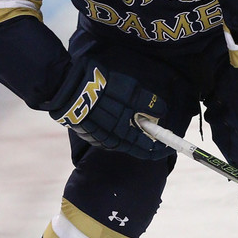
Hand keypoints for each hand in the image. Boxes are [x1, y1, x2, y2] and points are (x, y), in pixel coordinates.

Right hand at [46, 58, 171, 159]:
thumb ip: (148, 103)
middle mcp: (110, 142)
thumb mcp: (130, 92)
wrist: (65, 87)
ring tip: (141, 121)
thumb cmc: (101, 89)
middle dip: (148, 139)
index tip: (172, 145)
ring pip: (122, 140)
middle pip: (135, 146)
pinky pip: (109, 134)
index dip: (162, 148)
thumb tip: (162, 112)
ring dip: (133, 133)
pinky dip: (120, 129)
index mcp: (122, 136)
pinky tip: (121, 118)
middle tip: (159, 129)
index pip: (147, 150)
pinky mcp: (87, 132)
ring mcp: (97, 138)